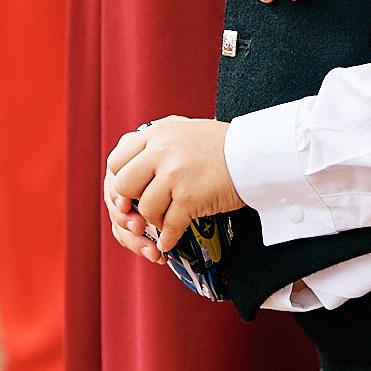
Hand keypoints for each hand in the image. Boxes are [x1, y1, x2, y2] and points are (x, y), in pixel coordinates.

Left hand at [105, 118, 243, 252]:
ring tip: (168, 218)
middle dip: (132, 201)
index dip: (120, 180)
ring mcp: (174, 175)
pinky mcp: (189, 198)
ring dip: (155, 220)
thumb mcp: (182, 130)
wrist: (253, 153)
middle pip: (124, 186)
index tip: (129, 192)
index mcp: (156, 133)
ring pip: (145, 209)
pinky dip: (167, 238)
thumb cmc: (221, 144)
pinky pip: (168, 226)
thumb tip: (131, 162)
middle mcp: (161, 151)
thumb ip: (156, 141)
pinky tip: (170, 240)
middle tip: (145, 207)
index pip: (117, 161)